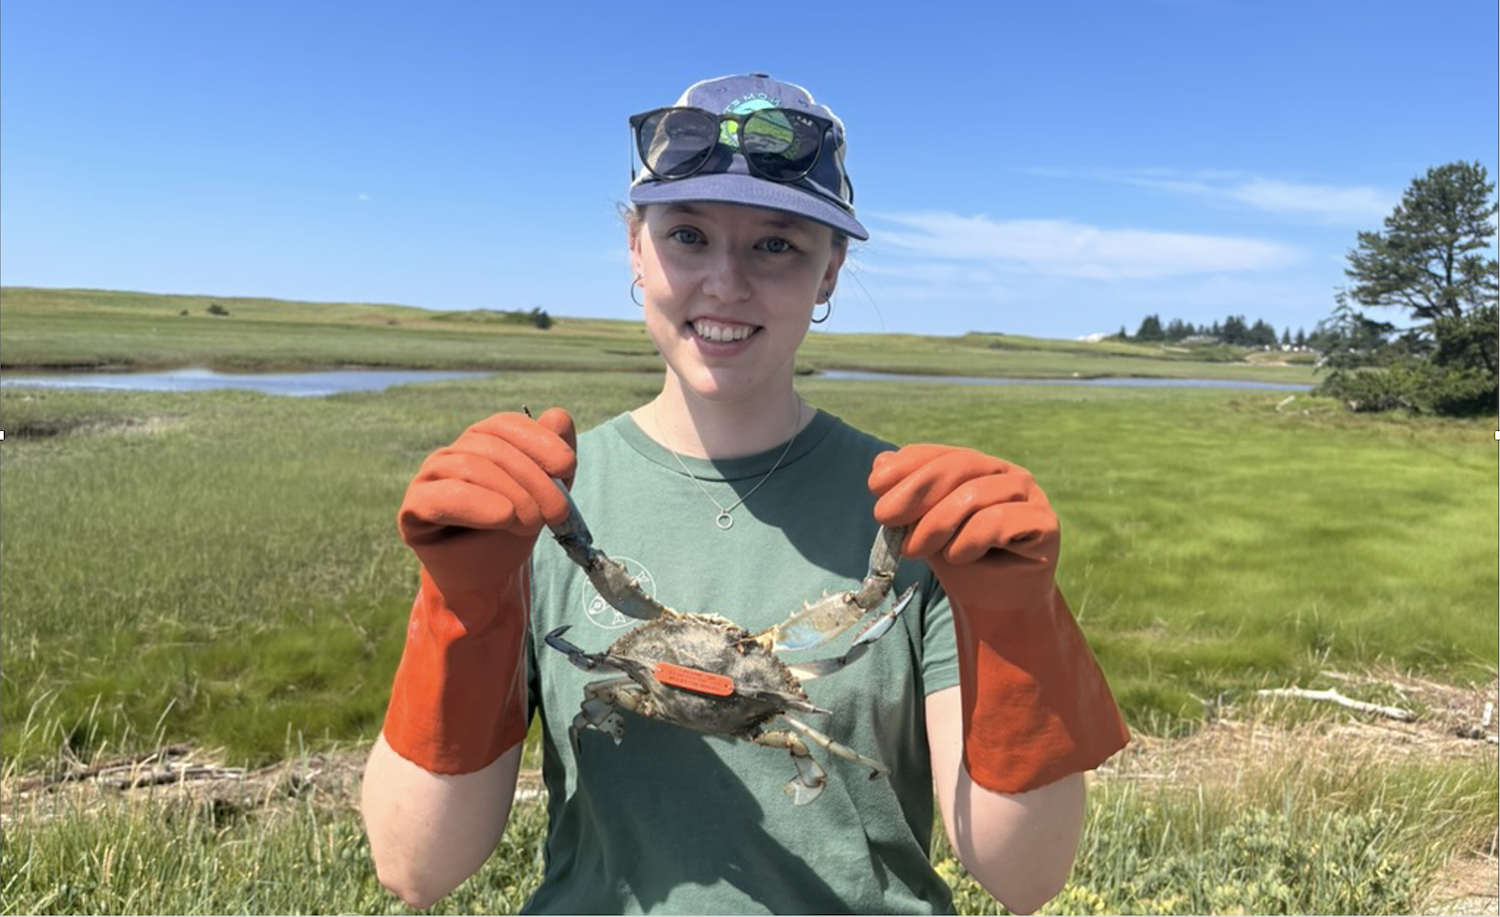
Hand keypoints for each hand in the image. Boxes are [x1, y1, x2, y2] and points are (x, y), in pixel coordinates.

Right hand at [398, 408, 576, 609]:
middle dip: (533, 478)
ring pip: (469, 467)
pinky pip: (442, 498)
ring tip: (532, 523)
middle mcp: (452, 453)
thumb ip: (552, 458)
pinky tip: (503, 517)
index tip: (567, 466)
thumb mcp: (542, 496)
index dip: (539, 440)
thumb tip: (559, 416)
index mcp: (481, 442)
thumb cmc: (510, 534)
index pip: (506, 424)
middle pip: (492, 448)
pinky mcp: (414, 508)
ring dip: (511, 495)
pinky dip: (477, 505)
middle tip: (558, 512)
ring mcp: (429, 478)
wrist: (484, 579)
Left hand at [868, 444, 1057, 611]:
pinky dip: (969, 540)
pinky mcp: (1045, 523)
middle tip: (884, 517)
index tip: (874, 485)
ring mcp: (1029, 495)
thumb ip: (908, 499)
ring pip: (975, 494)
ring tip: (914, 551)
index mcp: (977, 468)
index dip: (906, 465)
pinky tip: (957, 557)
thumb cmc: (962, 563)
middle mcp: (1005, 473)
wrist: (997, 607)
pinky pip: (999, 521)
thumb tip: (880, 462)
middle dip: (915, 491)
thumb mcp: (924, 529)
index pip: (940, 454)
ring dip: (936, 523)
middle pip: (959, 466)